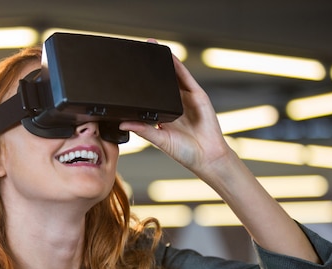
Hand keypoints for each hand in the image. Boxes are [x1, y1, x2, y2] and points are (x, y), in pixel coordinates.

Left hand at [119, 53, 233, 179]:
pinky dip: (178, 66)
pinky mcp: (198, 96)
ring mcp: (187, 99)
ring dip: (164, 62)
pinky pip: (186, 78)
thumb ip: (143, 130)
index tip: (128, 74)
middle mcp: (176, 105)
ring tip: (152, 48)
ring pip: (174, 76)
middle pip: (162, 82)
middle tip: (138, 53)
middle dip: (151, 68)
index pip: (151, 96)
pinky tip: (170, 57)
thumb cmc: (186, 153)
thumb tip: (123, 123)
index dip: (142, 85)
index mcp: (165, 115)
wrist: (208, 157)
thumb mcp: (160, 140)